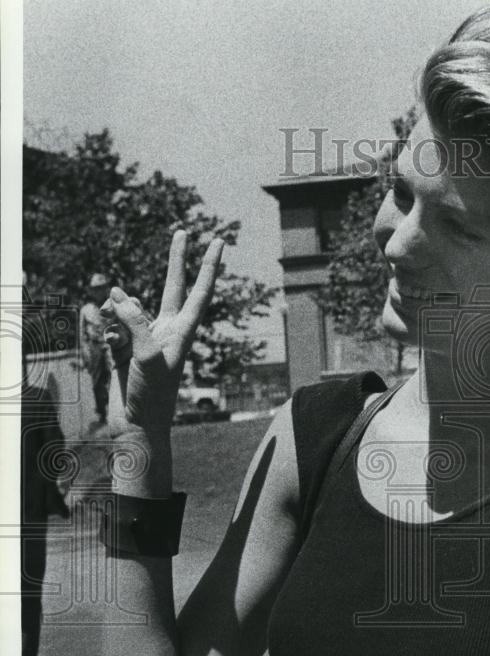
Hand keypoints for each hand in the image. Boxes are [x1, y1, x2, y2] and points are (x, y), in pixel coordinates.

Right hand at [102, 230, 223, 438]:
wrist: (137, 425)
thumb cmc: (152, 396)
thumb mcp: (148, 357)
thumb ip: (136, 323)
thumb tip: (119, 294)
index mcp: (183, 331)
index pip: (199, 291)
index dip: (208, 266)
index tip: (217, 242)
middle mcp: (168, 329)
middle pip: (173, 286)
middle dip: (176, 260)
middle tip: (182, 230)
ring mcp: (147, 336)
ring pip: (131, 306)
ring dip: (119, 311)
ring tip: (117, 338)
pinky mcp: (127, 346)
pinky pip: (113, 324)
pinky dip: (106, 328)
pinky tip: (107, 345)